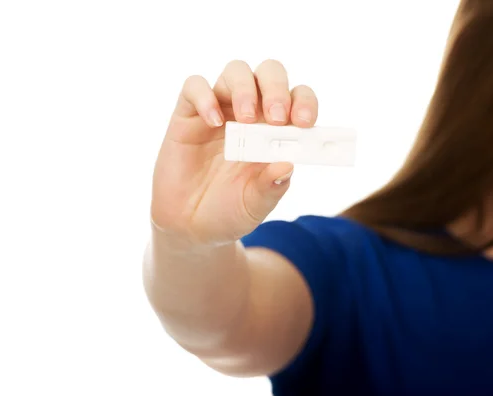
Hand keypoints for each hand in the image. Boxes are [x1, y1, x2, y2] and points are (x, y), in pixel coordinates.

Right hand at [150, 59, 318, 244]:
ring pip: (236, 71)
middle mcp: (250, 114)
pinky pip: (194, 86)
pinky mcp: (188, 115)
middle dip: (276, 88)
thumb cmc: (228, 212)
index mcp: (275, 132)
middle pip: (269, 73)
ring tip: (244, 120)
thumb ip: (271, 187)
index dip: (304, 102)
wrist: (189, 226)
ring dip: (245, 88)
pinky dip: (205, 97)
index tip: (304, 122)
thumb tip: (287, 165)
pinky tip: (213, 122)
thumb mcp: (255, 206)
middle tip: (276, 118)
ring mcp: (219, 110)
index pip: (297, 99)